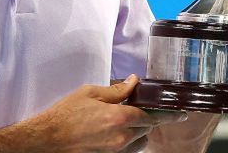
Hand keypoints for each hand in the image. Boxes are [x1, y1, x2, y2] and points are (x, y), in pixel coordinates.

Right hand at [23, 75, 186, 152]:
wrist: (46, 140)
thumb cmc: (65, 115)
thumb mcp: (91, 93)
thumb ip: (117, 90)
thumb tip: (135, 82)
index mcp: (119, 118)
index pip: (153, 116)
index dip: (169, 115)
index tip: (180, 114)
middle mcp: (121, 138)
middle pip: (148, 130)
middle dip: (149, 120)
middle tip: (142, 111)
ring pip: (139, 144)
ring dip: (139, 133)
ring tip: (128, 122)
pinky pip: (128, 152)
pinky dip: (129, 143)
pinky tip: (119, 134)